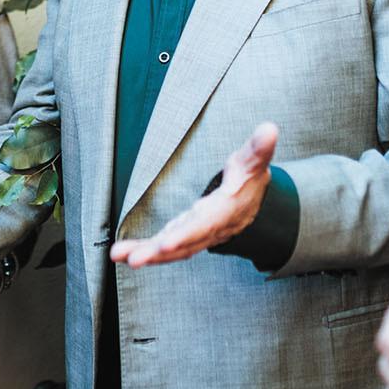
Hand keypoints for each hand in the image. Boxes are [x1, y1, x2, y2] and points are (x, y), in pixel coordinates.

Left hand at [109, 122, 277, 268]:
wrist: (252, 194)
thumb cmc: (249, 174)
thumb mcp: (253, 159)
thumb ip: (258, 148)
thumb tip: (269, 129)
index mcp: (228, 211)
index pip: (207, 225)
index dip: (188, 235)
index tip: (166, 243)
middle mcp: (214, 228)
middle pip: (186, 243)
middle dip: (159, 251)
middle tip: (133, 259)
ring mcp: (199, 234)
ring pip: (174, 249)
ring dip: (147, 254)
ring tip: (118, 255)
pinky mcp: (188, 235)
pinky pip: (167, 246)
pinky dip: (146, 250)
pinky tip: (123, 253)